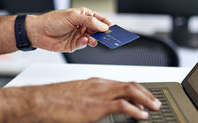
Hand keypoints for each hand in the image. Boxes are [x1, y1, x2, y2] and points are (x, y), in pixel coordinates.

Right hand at [0, 78, 160, 121]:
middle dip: (145, 93)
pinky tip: (141, 115)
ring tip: (154, 107)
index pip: (122, 82)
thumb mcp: (77, 95)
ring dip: (145, 99)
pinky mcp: (95, 106)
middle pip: (129, 84)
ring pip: (129, 91)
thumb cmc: (55, 99)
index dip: (137, 89)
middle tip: (155, 101)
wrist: (41, 100)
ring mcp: (98, 94)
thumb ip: (90, 99)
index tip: (144, 95)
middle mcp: (99, 85)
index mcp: (95, 82)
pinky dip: (135, 110)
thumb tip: (99, 107)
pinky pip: (121, 105)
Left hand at [27, 7, 111, 51]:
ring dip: (95, 39)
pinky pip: (84, 44)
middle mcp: (82, 25)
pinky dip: (85, 43)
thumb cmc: (53, 20)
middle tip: (109, 37)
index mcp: (83, 15)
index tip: (114, 28)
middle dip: (103, 33)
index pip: (99, 19)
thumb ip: (89, 21)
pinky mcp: (74, 45)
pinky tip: (84, 41)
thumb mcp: (73, 17)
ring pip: (93, 38)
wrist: (38, 31)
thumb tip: (103, 26)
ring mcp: (78, 35)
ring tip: (95, 40)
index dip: (107, 23)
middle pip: (98, 30)